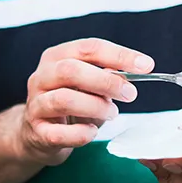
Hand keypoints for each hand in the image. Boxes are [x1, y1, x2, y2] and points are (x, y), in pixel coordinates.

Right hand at [21, 38, 153, 165]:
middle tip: (130, 93)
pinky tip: (91, 132)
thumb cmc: (70, 105)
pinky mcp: (36, 132)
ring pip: (64, 99)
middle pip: (71, 70)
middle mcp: (41, 77)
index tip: (146, 65)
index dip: (118, 55)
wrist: (38, 135)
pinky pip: (59, 133)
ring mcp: (35, 104)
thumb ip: (105, 77)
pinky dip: (81, 134)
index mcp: (56, 58)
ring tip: (112, 113)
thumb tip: (129, 75)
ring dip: (95, 106)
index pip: (87, 48)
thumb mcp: (88, 86)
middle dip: (106, 81)